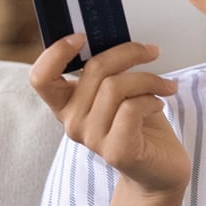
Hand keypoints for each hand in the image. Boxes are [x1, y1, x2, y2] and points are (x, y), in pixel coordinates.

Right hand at [29, 35, 189, 197]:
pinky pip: (132, 108)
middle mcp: (72, 123)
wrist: (160, 169)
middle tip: (152, 51)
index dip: (56, 52)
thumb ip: (107, 70)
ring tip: (165, 85)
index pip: (40, 77)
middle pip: (93, 70)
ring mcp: (92, 139)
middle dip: (128, 53)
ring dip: (148, 79)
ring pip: (115, 86)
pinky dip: (152, 99)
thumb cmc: (141, 124)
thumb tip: (112, 36)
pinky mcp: (116, 151)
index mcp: (66, 104)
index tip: (83, 37)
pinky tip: (160, 104)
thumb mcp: (119, 91)